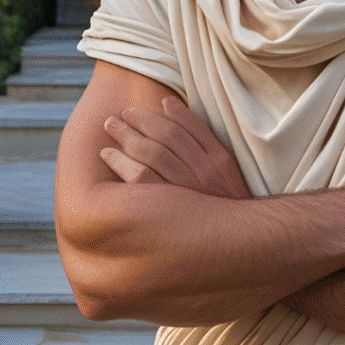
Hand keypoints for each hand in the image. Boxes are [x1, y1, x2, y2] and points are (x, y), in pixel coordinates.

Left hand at [101, 96, 251, 199]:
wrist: (234, 241)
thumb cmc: (223, 197)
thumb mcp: (223, 163)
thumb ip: (199, 132)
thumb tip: (169, 103)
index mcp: (216, 159)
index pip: (180, 127)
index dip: (154, 116)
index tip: (134, 110)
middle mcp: (201, 173)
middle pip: (164, 138)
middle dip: (137, 122)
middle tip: (116, 117)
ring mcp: (184, 192)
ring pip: (151, 156)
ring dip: (127, 139)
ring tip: (111, 129)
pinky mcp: (168, 211)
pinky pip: (141, 182)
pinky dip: (123, 164)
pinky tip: (109, 156)